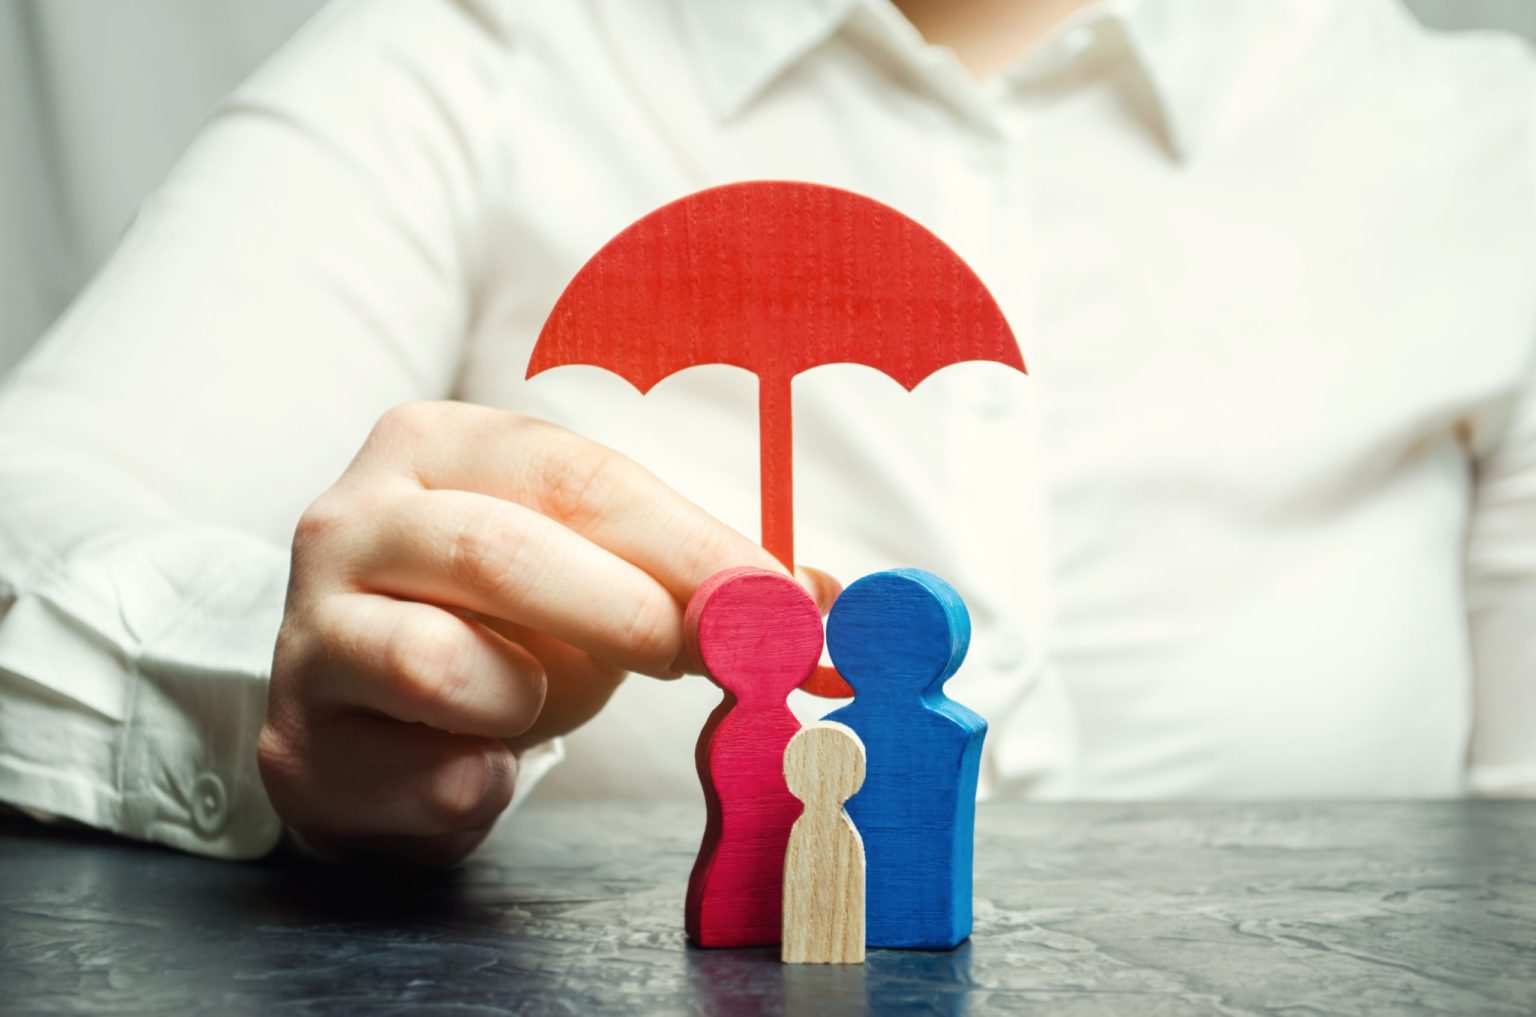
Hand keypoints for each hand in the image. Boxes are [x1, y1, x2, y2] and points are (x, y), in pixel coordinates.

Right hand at [257, 401, 835, 865]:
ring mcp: (310, 626)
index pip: (575, 476)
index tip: (773, 601)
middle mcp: (354, 517)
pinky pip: (414, 770)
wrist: (374, 720)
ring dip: (527, 698)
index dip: (686, 542)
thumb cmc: (502, 628)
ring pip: (432, 659)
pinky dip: (476, 782)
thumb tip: (817, 601)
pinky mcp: (296, 735)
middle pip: (497, 548)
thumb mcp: (599, 578)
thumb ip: (695, 581)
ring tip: (539, 704)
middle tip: (699, 658)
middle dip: (621, 609)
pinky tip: (477, 766)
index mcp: (441, 447)